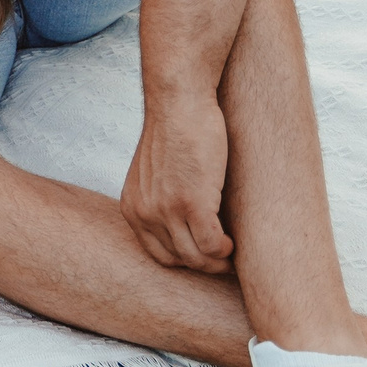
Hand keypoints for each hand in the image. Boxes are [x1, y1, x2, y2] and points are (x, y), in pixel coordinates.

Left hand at [119, 95, 235, 272]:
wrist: (178, 103)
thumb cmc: (173, 131)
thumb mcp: (153, 173)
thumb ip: (158, 198)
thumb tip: (182, 222)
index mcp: (132, 207)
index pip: (158, 253)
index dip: (184, 259)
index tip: (203, 255)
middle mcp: (145, 213)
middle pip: (179, 259)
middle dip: (204, 263)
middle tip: (223, 258)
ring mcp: (167, 210)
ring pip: (196, 257)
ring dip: (217, 261)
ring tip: (230, 251)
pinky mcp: (192, 203)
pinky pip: (212, 244)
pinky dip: (225, 249)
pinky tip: (233, 242)